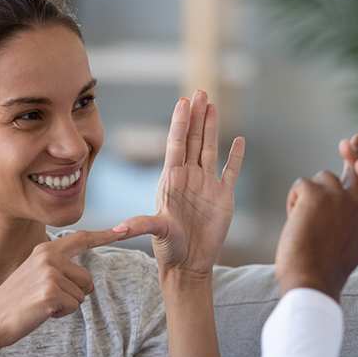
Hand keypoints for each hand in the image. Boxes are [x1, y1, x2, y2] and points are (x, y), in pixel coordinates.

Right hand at [0, 227, 127, 356]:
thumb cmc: (16, 302)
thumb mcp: (36, 276)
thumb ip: (63, 272)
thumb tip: (90, 285)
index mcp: (45, 250)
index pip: (80, 239)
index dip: (104, 236)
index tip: (124, 229)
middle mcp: (48, 257)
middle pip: (87, 278)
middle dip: (74, 294)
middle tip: (45, 298)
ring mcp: (50, 274)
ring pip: (82, 295)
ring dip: (66, 305)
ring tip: (41, 304)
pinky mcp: (51, 293)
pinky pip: (74, 306)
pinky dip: (61, 314)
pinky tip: (42, 312)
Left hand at [121, 90, 244, 278]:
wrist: (189, 264)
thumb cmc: (169, 249)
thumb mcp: (155, 233)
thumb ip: (140, 226)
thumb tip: (118, 228)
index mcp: (172, 180)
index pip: (175, 144)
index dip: (179, 122)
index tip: (183, 102)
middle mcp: (189, 177)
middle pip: (193, 139)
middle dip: (196, 115)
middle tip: (200, 92)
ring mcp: (207, 185)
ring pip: (210, 148)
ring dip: (212, 127)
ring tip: (212, 104)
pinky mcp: (224, 196)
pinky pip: (231, 171)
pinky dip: (236, 156)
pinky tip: (239, 140)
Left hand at [275, 163, 357, 301]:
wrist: (312, 282)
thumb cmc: (324, 272)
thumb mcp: (348, 247)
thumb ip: (350, 224)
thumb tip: (338, 207)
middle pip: (356, 170)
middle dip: (356, 153)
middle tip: (357, 139)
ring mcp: (339, 197)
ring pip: (321, 178)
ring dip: (310, 196)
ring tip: (305, 224)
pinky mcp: (315, 193)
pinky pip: (300, 184)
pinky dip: (293, 201)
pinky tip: (295, 222)